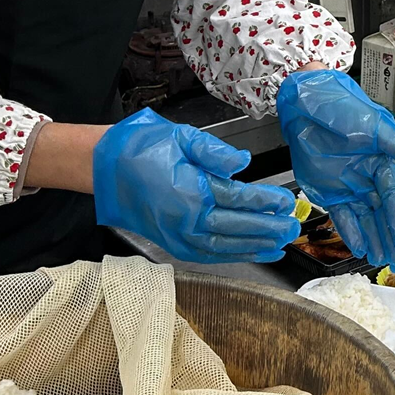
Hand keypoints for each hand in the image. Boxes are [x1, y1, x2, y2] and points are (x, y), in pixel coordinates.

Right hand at [91, 109, 298, 262]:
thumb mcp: (180, 137)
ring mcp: (177, 235)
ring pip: (225, 248)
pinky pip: (208, 255)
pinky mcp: (171, 243)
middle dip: (268, 228)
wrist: (102, 168)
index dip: (266, 201)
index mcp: (189, 192)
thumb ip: (214, 152)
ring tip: (281, 243)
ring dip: (255, 246)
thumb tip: (242, 163)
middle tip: (293, 226)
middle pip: (236, 228)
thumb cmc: (139, 148)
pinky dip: (233, 256)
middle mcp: (184, 220)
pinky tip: (253, 253)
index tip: (287, 200)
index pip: (238, 199)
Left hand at [276, 70, 394, 271]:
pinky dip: (351, 232)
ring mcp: (348, 186)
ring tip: (380, 261)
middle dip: (390, 239)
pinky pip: (341, 216)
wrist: (307, 104)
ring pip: (364, 220)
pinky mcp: (328, 191)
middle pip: (382, 214)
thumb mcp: (377, 128)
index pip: (394, 199)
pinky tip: (359, 248)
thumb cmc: (344, 109)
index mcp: (384, 163)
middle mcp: (368, 178)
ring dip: (373, 240)